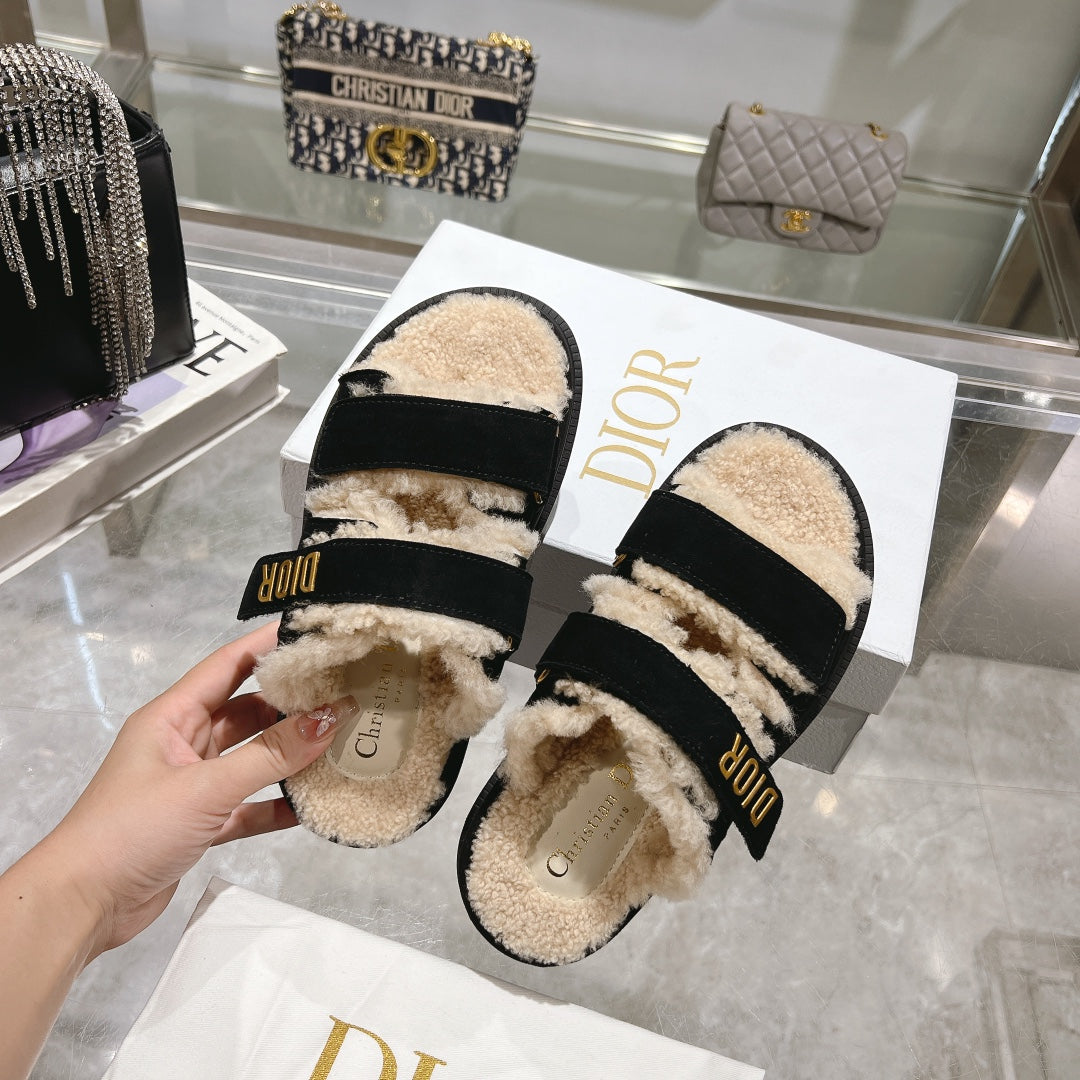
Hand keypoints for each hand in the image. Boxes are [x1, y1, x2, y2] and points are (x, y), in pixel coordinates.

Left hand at [40, 620, 339, 958]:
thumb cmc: (134, 828)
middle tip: (345, 690)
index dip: (269, 646)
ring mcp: (191, 785)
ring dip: (289, 755)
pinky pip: (247, 805)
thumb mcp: (206, 787)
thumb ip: (270, 755)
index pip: (228, 665)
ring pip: (251, 759)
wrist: (82, 904)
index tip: (315, 632)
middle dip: (291, 702)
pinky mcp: (198, 824)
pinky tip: (312, 804)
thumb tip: (330, 717)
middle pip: (246, 711)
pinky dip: (275, 805)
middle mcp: (182, 743)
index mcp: (172, 717)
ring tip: (340, 741)